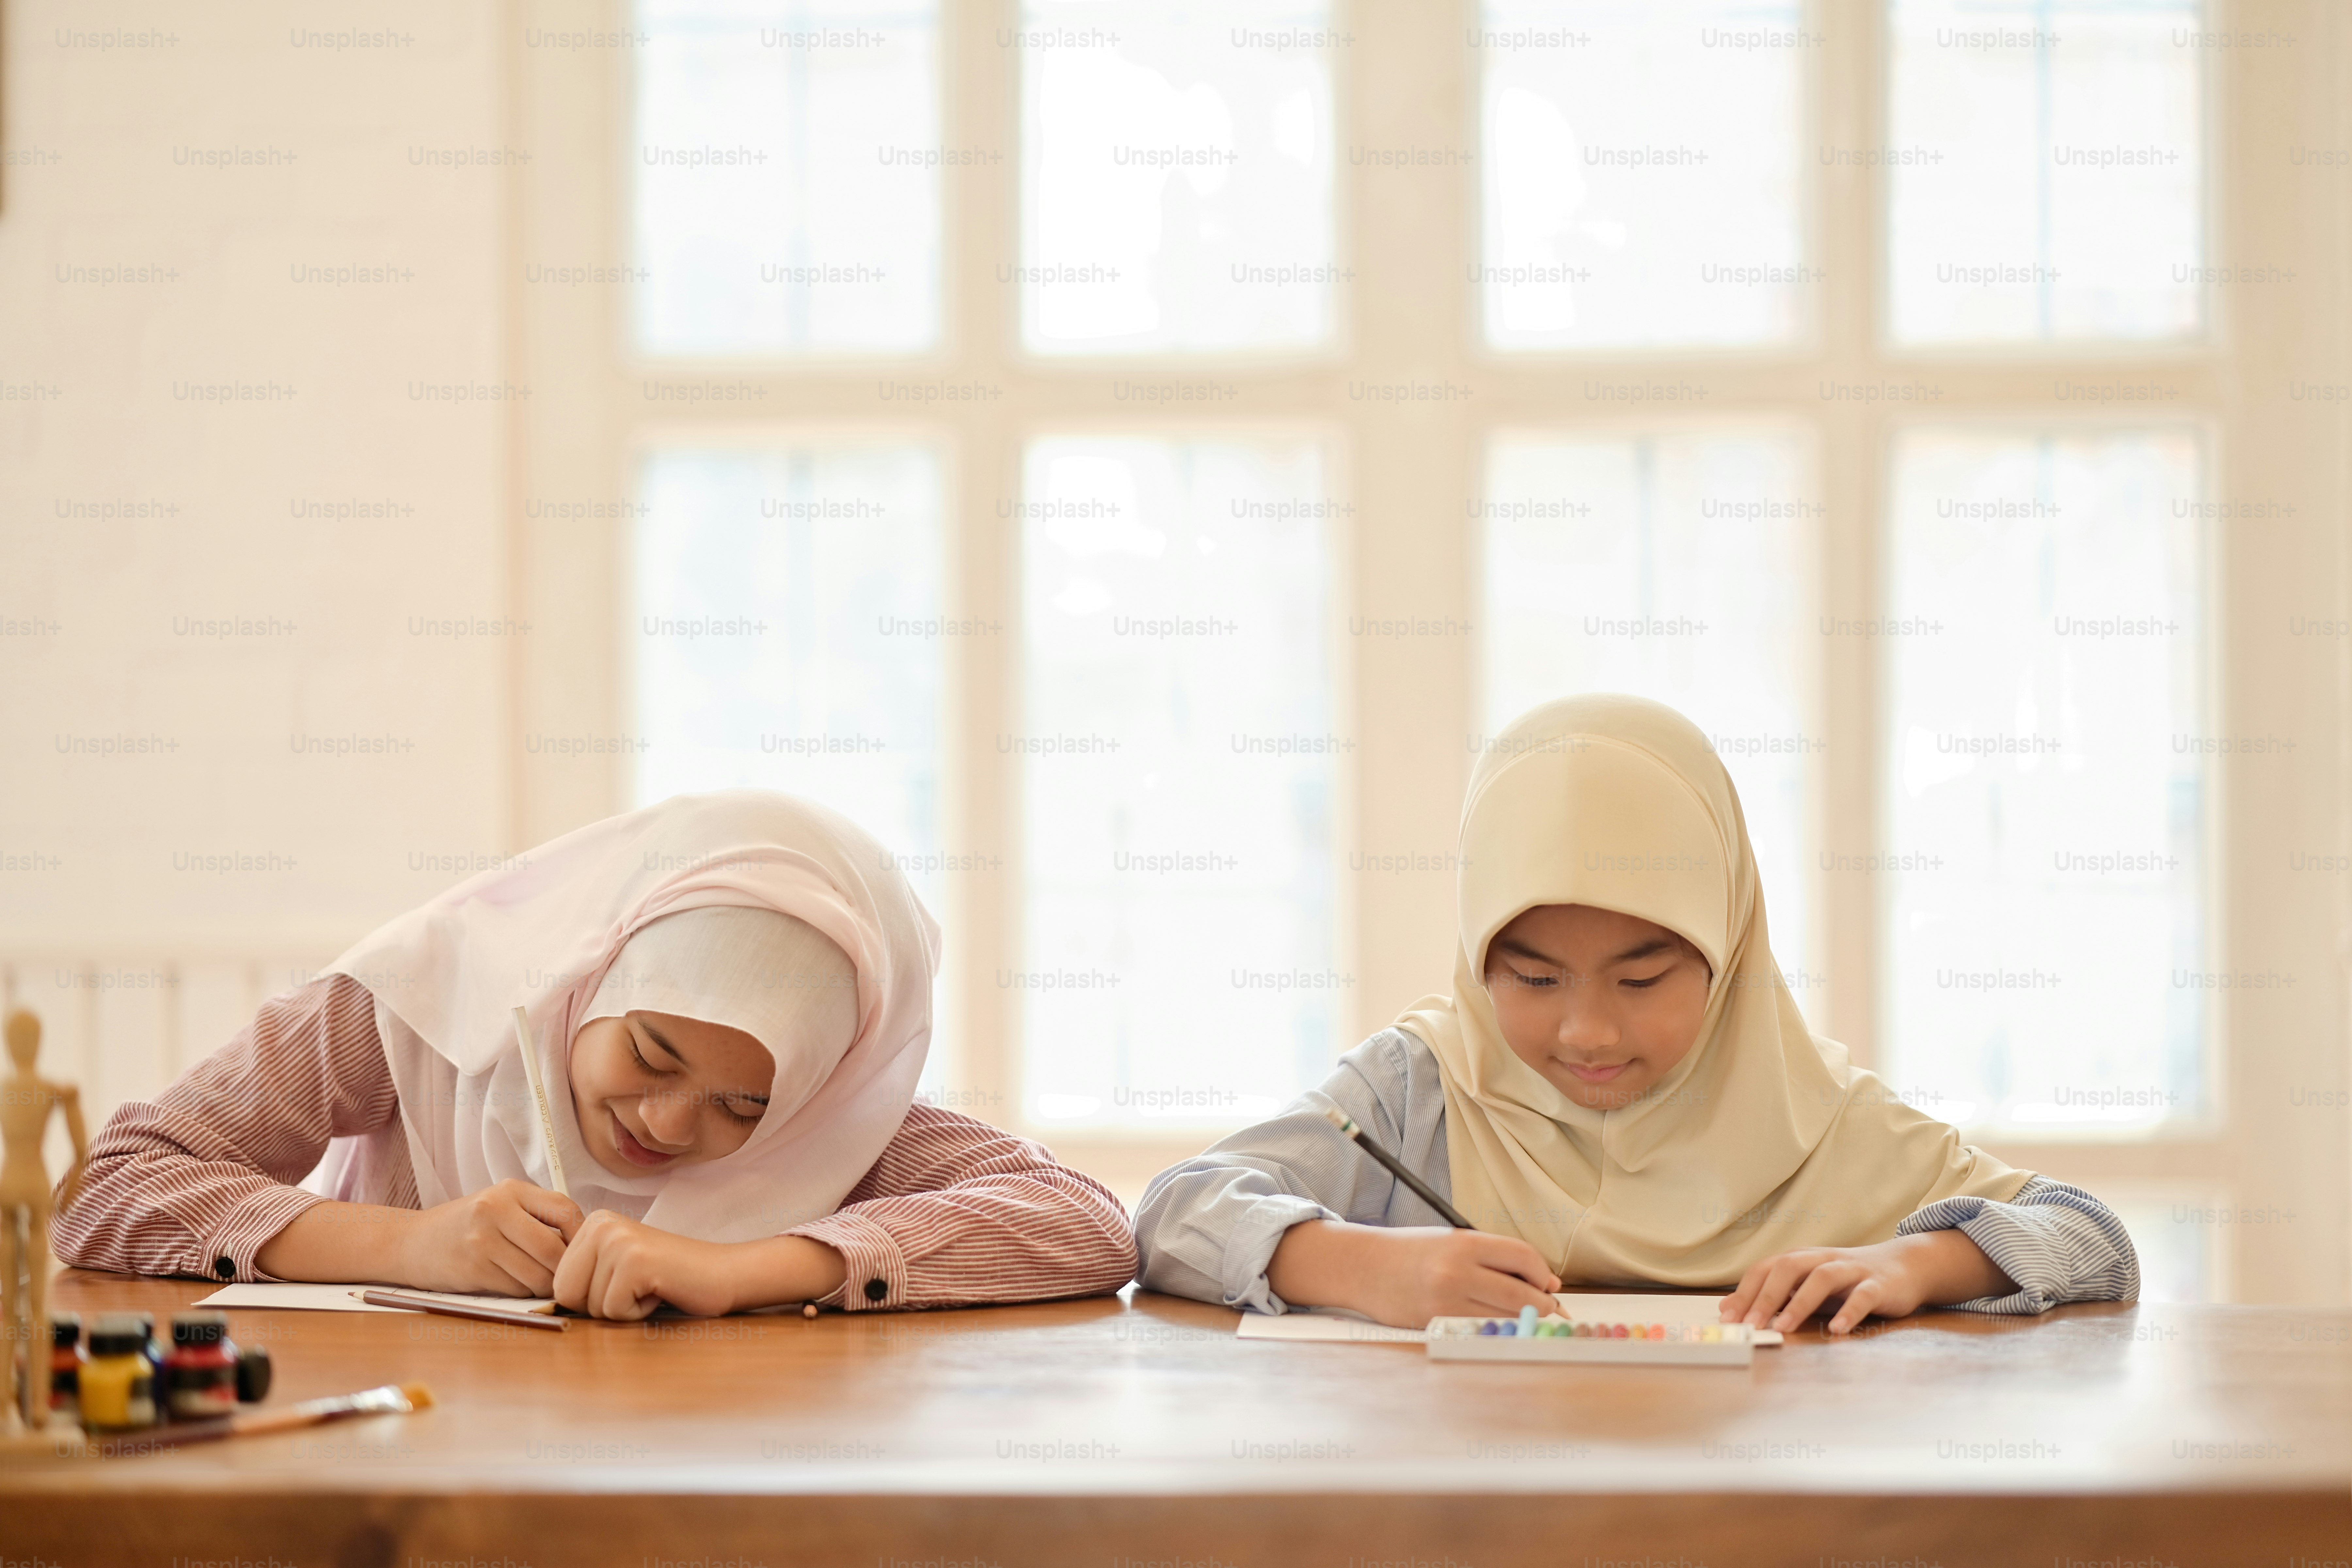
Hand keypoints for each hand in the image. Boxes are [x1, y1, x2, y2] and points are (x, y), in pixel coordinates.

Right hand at [394, 1178, 583, 1296]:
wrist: (411, 1242)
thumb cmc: (466, 1225)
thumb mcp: (500, 1205)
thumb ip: (537, 1216)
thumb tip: (584, 1244)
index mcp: (511, 1190)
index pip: (565, 1209)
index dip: (581, 1234)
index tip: (583, 1249)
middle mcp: (496, 1210)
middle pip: (554, 1248)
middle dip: (565, 1269)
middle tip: (565, 1276)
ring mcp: (482, 1240)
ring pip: (537, 1274)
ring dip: (545, 1285)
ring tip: (538, 1281)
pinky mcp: (473, 1269)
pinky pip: (516, 1288)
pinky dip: (523, 1292)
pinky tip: (513, 1284)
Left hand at [552, 1214, 849, 1320]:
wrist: (722, 1273)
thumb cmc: (669, 1278)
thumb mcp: (616, 1268)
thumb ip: (583, 1275)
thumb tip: (543, 1305)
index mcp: (593, 1223)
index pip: (558, 1283)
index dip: (591, 1299)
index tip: (625, 1284)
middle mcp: (600, 1224)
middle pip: (566, 1293)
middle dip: (600, 1305)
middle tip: (637, 1288)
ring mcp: (617, 1240)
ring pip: (590, 1305)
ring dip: (622, 1308)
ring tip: (650, 1287)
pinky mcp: (635, 1261)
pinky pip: (614, 1310)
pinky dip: (638, 1312)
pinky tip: (660, 1291)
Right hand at [1267, 1220, 1562, 1329]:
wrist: (1364, 1266)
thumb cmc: (1412, 1251)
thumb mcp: (1451, 1241)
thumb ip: (1492, 1257)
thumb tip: (1541, 1282)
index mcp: (1464, 1243)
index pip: (1522, 1257)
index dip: (1542, 1273)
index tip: (1548, 1283)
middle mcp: (1458, 1271)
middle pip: (1521, 1294)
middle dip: (1542, 1305)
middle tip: (1549, 1308)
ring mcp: (1447, 1301)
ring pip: (1504, 1317)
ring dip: (1523, 1320)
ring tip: (1526, 1317)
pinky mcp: (1437, 1323)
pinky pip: (1481, 1329)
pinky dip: (1496, 1329)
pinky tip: (1497, 1324)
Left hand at [1721, 1231, 2011, 1335]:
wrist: (1905, 1265)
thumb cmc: (1848, 1280)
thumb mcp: (1809, 1284)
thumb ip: (1776, 1294)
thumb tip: (1731, 1307)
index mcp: (1803, 1259)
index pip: (1767, 1268)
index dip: (1746, 1291)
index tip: (1728, 1317)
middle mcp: (1824, 1259)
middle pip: (1789, 1267)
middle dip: (1766, 1296)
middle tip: (1750, 1325)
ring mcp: (1852, 1270)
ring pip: (1822, 1277)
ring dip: (1800, 1303)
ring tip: (1784, 1328)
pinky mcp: (1879, 1285)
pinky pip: (1862, 1296)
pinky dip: (1849, 1312)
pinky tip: (1836, 1330)